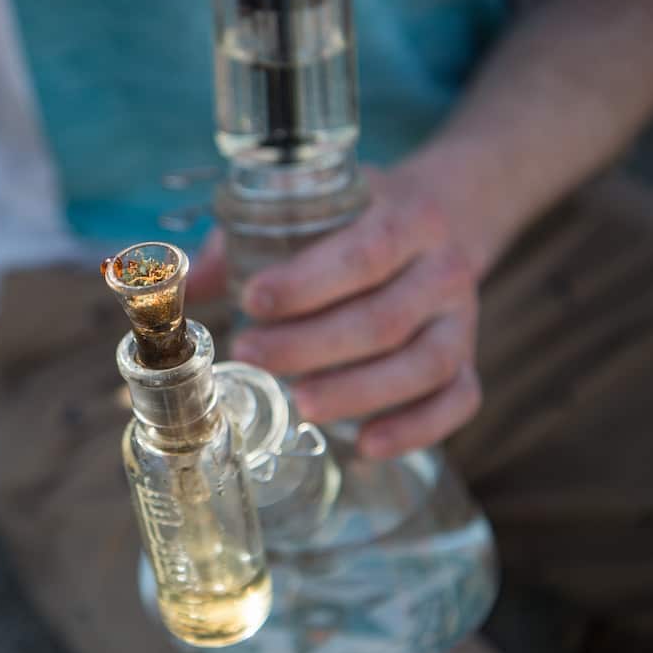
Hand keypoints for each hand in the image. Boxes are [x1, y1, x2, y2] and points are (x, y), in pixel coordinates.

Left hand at [194, 168, 481, 458]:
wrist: (445, 216)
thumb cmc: (357, 219)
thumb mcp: (314, 207)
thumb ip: (248, 241)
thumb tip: (184, 283)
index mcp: (408, 218)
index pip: (363, 253)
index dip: (307, 283)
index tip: (253, 302)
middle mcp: (444, 268)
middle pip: (384, 319)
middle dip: (312, 346)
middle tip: (252, 355)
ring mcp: (462, 319)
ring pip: (423, 366)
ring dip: (357, 393)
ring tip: (299, 404)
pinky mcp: (468, 358)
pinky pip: (458, 401)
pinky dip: (416, 429)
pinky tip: (365, 445)